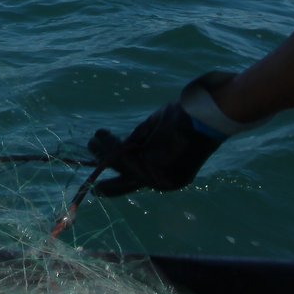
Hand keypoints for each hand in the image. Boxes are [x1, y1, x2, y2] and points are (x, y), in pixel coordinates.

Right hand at [87, 72, 243, 195]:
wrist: (204, 113)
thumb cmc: (184, 117)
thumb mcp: (155, 130)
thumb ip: (138, 142)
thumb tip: (117, 149)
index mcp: (168, 171)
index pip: (136, 177)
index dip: (114, 179)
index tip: (97, 178)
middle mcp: (166, 180)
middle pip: (126, 180)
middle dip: (106, 168)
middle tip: (89, 152)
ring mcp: (165, 180)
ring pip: (125, 170)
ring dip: (105, 153)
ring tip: (93, 139)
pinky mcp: (161, 174)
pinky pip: (129, 164)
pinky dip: (112, 150)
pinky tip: (102, 137)